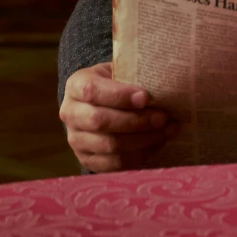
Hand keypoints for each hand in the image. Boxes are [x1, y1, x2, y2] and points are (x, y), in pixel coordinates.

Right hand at [60, 63, 177, 172]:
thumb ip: (133, 78)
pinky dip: (140, 155)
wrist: (101, 105)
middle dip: (136, 121)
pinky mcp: (87, 160)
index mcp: (76, 86)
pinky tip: (157, 144)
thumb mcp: (118, 72)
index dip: (120, 96)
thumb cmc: (115, 85)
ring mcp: (76, 140)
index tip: (146, 97)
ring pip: (110, 145)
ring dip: (143, 140)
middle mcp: (70, 113)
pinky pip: (114, 163)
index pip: (92, 91)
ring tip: (166, 131)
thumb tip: (164, 90)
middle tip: (162, 117)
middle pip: (100, 121)